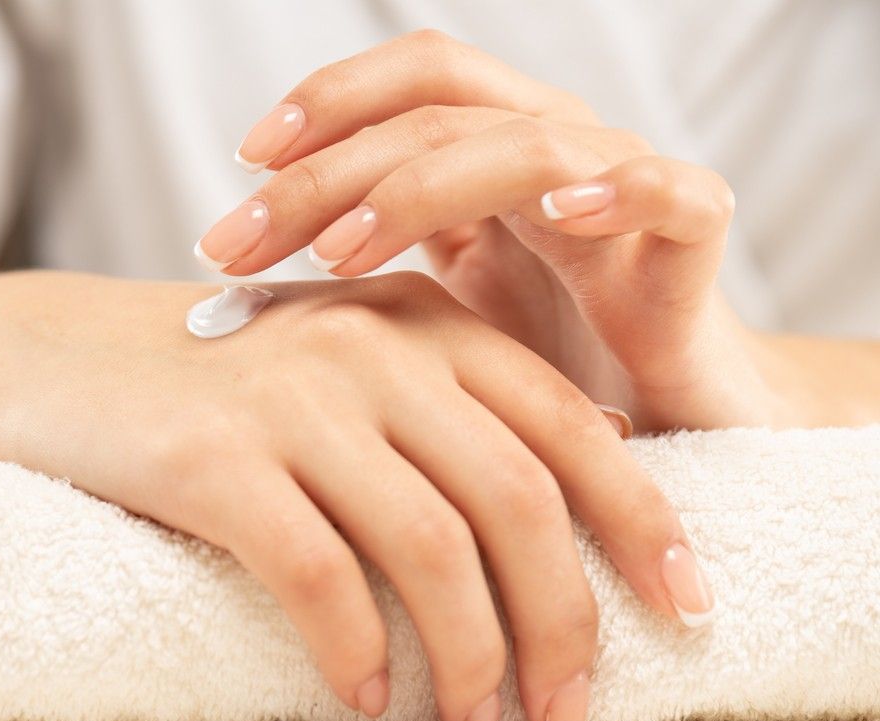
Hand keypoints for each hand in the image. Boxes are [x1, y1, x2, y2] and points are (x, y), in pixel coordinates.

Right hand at [0, 270, 714, 720]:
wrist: (55, 356)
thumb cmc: (219, 381)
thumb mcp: (349, 365)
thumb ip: (455, 410)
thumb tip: (578, 493)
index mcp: (424, 326)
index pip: (569, 429)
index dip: (641, 525)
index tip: (684, 611)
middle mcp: (373, 349)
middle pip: (516, 500)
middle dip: (563, 622)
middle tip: (566, 713)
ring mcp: (294, 398)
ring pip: (431, 547)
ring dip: (468, 658)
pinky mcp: (214, 455)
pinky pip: (318, 573)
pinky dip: (353, 650)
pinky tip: (362, 695)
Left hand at [198, 30, 775, 431]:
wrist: (670, 419)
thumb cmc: (548, 366)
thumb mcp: (440, 314)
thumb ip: (371, 272)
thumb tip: (243, 272)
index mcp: (491, 160)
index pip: (405, 91)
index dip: (321, 108)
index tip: (239, 171)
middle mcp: (554, 152)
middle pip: (435, 115)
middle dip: (324, 171)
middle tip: (237, 241)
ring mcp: (625, 189)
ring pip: (525, 144)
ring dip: (422, 189)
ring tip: (339, 253)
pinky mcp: (694, 243)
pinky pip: (672, 193)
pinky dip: (621, 192)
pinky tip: (560, 215)